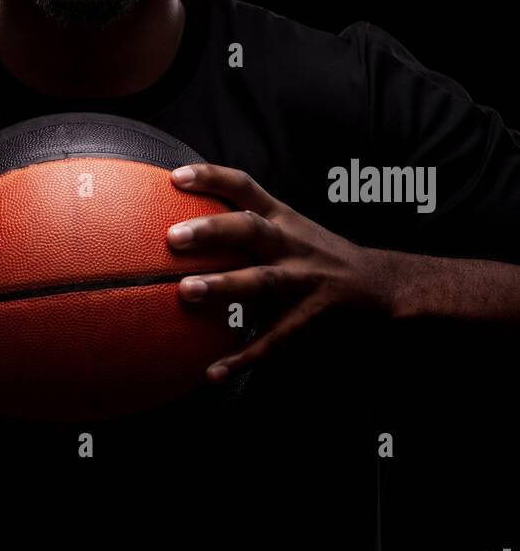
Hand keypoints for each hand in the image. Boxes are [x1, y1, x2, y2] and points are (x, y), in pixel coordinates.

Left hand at [167, 163, 388, 380]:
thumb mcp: (288, 225)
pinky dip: (243, 357)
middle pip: (252, 229)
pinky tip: (213, 372)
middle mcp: (290, 244)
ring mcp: (301, 280)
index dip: (212, 178)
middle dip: (214, 230)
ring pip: (262, 281)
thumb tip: (187, 217)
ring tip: (187, 291)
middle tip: (173, 236)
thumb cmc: (317, 252)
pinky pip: (273, 340)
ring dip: (225, 286)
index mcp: (282, 218)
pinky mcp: (307, 317)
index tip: (177, 177)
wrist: (377, 282)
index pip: (245, 187)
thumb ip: (247, 219)